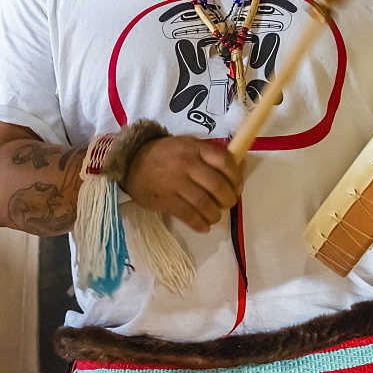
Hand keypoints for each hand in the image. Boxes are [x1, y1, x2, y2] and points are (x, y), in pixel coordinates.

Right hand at [123, 136, 243, 232]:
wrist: (131, 162)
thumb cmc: (165, 154)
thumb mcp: (188, 146)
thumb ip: (211, 156)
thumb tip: (240, 169)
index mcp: (195, 148)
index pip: (225, 161)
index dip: (236, 177)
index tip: (237, 186)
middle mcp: (186, 164)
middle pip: (217, 186)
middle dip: (228, 199)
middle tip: (227, 203)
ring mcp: (175, 182)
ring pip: (205, 203)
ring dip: (215, 214)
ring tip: (214, 216)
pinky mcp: (165, 199)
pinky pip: (189, 216)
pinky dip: (200, 224)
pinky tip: (204, 226)